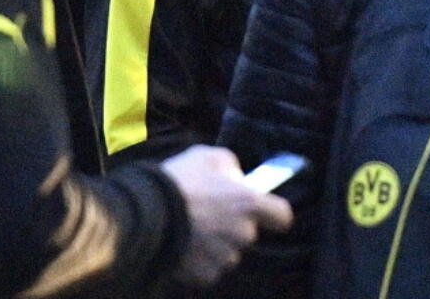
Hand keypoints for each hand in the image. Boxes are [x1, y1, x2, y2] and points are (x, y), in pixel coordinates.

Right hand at [161, 145, 293, 285]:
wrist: (147, 212)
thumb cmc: (180, 179)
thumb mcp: (209, 156)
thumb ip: (231, 167)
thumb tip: (238, 180)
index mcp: (249, 203)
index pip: (282, 217)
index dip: (274, 214)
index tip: (264, 212)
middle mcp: (243, 233)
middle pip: (249, 233)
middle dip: (234, 226)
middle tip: (210, 214)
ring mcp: (225, 257)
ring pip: (229, 252)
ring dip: (217, 244)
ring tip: (193, 229)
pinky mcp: (206, 274)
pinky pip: (211, 268)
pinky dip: (201, 261)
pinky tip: (186, 245)